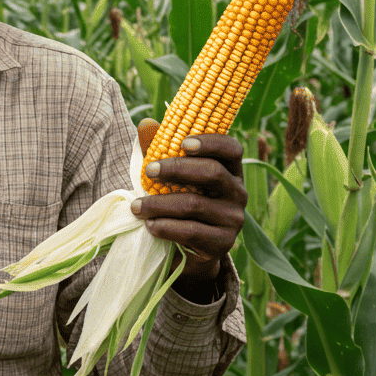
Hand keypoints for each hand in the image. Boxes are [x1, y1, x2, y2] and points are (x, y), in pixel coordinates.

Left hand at [131, 119, 246, 297]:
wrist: (191, 250)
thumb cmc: (181, 203)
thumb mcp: (175, 179)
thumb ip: (164, 152)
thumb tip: (146, 126)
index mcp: (231, 171)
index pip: (231, 149)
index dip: (210, 142)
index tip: (183, 143)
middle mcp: (238, 193)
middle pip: (213, 173)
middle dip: (177, 169)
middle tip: (149, 171)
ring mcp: (233, 219)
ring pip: (195, 204)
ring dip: (160, 204)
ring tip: (136, 206)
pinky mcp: (223, 243)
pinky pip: (192, 232)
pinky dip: (166, 227)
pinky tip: (150, 225)